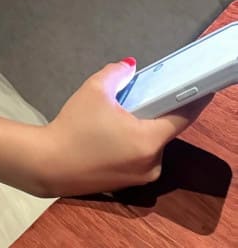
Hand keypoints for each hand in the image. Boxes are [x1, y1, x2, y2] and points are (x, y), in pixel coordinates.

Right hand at [40, 58, 213, 197]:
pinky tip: (109, 134)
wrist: (49, 164)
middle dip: (152, 112)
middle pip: (163, 131)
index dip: (192, 100)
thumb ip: (116, 73)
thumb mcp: (94, 90)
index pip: (182, 118)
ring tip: (116, 115)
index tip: (199, 87)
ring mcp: (141, 177)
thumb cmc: (74, 127)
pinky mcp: (128, 184)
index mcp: (149, 140)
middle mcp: (152, 163)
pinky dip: (131, 142)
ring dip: (141, 128)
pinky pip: (139, 157)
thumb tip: (129, 65)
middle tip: (135, 96)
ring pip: (150, 144)